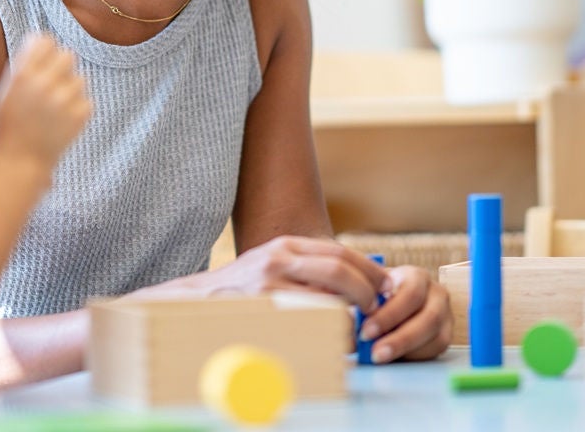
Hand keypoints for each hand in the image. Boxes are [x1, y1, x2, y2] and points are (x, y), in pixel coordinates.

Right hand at [0, 34, 91, 170]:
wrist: (20, 160)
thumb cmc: (12, 122)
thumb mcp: (8, 90)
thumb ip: (23, 63)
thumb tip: (40, 37)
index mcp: (23, 75)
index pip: (46, 42)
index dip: (47, 50)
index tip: (45, 60)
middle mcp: (44, 84)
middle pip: (67, 56)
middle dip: (62, 68)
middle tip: (54, 84)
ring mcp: (63, 100)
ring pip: (79, 79)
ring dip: (70, 90)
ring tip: (55, 109)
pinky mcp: (80, 115)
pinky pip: (85, 100)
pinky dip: (76, 109)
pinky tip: (62, 122)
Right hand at [163, 235, 389, 309]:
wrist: (198, 301)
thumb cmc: (243, 289)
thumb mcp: (273, 266)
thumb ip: (307, 268)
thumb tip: (354, 281)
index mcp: (286, 245)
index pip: (340, 252)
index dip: (369, 270)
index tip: (386, 285)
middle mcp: (279, 258)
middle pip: (339, 269)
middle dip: (367, 291)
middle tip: (378, 308)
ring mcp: (270, 284)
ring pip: (327, 297)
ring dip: (351, 317)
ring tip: (357, 329)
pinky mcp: (263, 307)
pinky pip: (308, 320)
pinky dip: (327, 331)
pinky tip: (332, 338)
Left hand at [356, 265, 451, 362]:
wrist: (392, 302)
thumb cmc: (376, 295)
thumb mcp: (366, 292)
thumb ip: (358, 304)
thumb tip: (348, 320)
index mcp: (416, 276)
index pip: (410, 294)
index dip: (389, 315)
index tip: (366, 332)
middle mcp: (437, 293)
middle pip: (429, 318)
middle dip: (401, 338)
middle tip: (375, 352)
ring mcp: (446, 315)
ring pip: (437, 337)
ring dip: (408, 350)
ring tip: (381, 358)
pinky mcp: (446, 335)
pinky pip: (436, 350)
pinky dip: (416, 357)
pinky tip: (395, 358)